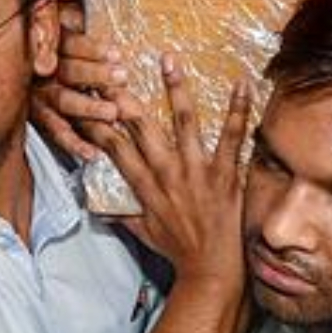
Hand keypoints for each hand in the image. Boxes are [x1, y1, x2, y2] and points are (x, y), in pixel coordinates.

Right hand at [31, 6, 131, 159]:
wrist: (21, 51)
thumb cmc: (50, 30)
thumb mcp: (54, 15)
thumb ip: (58, 20)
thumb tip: (67, 34)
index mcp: (46, 40)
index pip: (68, 43)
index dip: (91, 48)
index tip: (115, 52)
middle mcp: (39, 69)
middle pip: (67, 71)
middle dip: (96, 75)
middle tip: (122, 77)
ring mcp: (38, 94)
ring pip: (63, 101)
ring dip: (88, 108)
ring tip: (111, 113)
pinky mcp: (40, 117)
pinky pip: (56, 131)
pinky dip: (74, 143)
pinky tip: (92, 153)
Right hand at [80, 54, 251, 287]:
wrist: (210, 272)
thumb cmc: (179, 252)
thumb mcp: (143, 234)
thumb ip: (122, 218)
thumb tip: (99, 212)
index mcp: (145, 185)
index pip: (115, 146)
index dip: (99, 121)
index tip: (89, 98)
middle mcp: (166, 174)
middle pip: (140, 127)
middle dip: (126, 96)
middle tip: (115, 68)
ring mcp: (195, 172)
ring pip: (182, 122)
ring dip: (176, 89)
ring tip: (169, 60)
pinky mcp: (224, 174)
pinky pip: (231, 136)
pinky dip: (238, 109)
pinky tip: (242, 84)